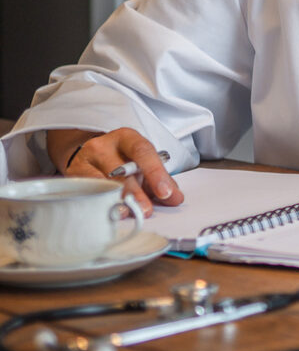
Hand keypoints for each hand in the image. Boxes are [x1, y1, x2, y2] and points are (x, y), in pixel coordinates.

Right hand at [46, 127, 182, 213]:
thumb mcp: (141, 162)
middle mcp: (103, 146)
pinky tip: (109, 213)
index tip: (165, 192)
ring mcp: (84, 160)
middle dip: (137, 192)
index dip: (155, 172)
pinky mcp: (71, 176)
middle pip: (121, 170)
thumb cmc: (120, 159)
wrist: (87, 155)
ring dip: (118, 201)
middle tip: (147, 210)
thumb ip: (160, 179)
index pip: (142, 151)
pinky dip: (100, 204)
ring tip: (129, 213)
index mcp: (126, 137)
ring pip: (102, 183)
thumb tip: (175, 197)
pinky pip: (87, 192)